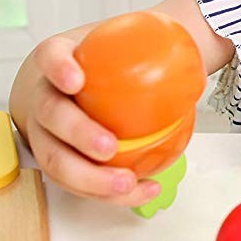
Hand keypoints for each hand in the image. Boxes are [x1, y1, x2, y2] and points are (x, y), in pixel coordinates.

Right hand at [15, 35, 160, 206]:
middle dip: (78, 134)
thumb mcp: (119, 47)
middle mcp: (44, 97)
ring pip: (54, 159)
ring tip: (125, 183)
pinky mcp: (57, 162)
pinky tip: (140, 190)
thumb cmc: (99, 66)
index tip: (76, 80)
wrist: (69, 87)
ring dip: (89, 178)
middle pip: (50, 115)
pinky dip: (105, 193)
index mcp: (58, 60)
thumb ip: (151, 47)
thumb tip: (196, 64)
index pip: (50, 57)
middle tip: (109, 146)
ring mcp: (45, 133)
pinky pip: (74, 183)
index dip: (59, 69)